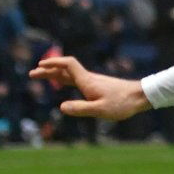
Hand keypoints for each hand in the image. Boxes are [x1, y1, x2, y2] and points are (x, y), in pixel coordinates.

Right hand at [31, 55, 150, 119]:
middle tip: (33, 74)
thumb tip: (62, 107)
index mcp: (87, 81)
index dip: (54, 63)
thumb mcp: (101, 110)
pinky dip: (65, 78)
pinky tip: (63, 83)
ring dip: (55, 74)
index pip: (68, 65)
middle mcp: (89, 78)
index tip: (40, 66)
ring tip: (42, 76)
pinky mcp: (98, 85)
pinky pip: (77, 79)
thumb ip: (81, 108)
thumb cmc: (122, 104)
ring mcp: (94, 81)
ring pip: (70, 74)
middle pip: (65, 69)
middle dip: (48, 70)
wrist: (141, 97)